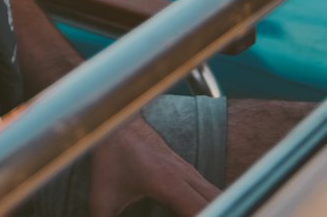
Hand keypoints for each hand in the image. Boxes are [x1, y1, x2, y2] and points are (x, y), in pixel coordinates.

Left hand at [88, 116, 219, 216]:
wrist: (116, 119)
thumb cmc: (109, 157)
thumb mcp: (101, 197)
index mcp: (166, 181)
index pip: (200, 208)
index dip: (212, 216)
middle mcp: (184, 174)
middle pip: (219, 201)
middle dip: (224, 212)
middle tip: (224, 214)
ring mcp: (189, 170)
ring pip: (217, 194)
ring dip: (221, 208)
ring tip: (221, 213)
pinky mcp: (188, 170)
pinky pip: (210, 190)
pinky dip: (216, 203)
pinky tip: (213, 211)